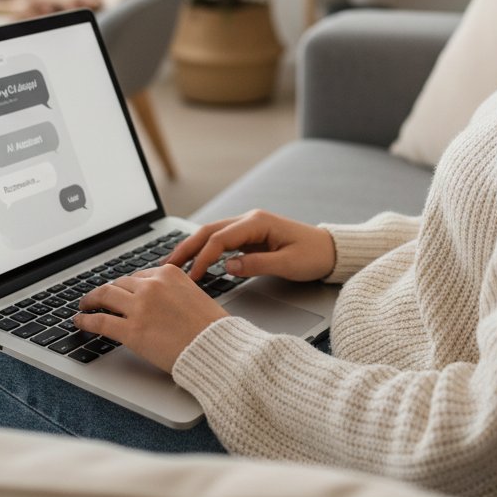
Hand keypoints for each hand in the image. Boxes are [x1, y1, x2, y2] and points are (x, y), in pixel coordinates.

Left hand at [74, 265, 228, 372]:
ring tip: (85, 306)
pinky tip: (80, 321)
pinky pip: (101, 321)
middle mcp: (152, 285)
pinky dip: (87, 320)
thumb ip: (171, 291)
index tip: (119, 291)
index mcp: (169, 273)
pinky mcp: (131, 330)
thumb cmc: (210, 326)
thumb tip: (156, 300)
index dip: (126, 286)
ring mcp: (140, 306)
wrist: (215, 346)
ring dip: (91, 300)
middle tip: (98, 297)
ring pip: (105, 296)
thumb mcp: (193, 294)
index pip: (139, 276)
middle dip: (107, 291)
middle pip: (120, 283)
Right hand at [164, 210, 335, 283]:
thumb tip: (227, 267)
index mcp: (257, 222)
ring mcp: (249, 227)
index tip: (190, 277)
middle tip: (166, 266)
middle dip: (186, 248)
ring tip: (173, 264)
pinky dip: (205, 250)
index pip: (220, 238)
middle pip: (209, 231)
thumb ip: (256, 264)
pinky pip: (221, 241)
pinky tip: (194, 261)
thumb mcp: (288, 263)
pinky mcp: (250, 237)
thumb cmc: (313, 255)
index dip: (202, 257)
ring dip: (192, 248)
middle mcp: (250, 220)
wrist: (330, 250)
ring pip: (212, 234)